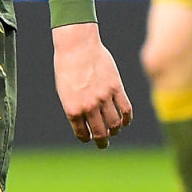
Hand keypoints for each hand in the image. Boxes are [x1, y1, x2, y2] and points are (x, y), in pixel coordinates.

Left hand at [51, 22, 132, 148]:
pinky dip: (127, 119)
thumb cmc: (67, 67)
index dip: (87, 138)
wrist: (77, 46)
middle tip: (104, 144)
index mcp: (73, 109)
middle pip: (101, 133)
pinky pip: (126, 109)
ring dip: (115, 131)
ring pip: (115, 124)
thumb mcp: (65, 91)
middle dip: (103, 142)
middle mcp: (89, 106)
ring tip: (114, 130)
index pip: (83, 134)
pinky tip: (125, 121)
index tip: (89, 138)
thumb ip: (75, 107)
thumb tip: (87, 122)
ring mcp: (104, 98)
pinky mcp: (116, 88)